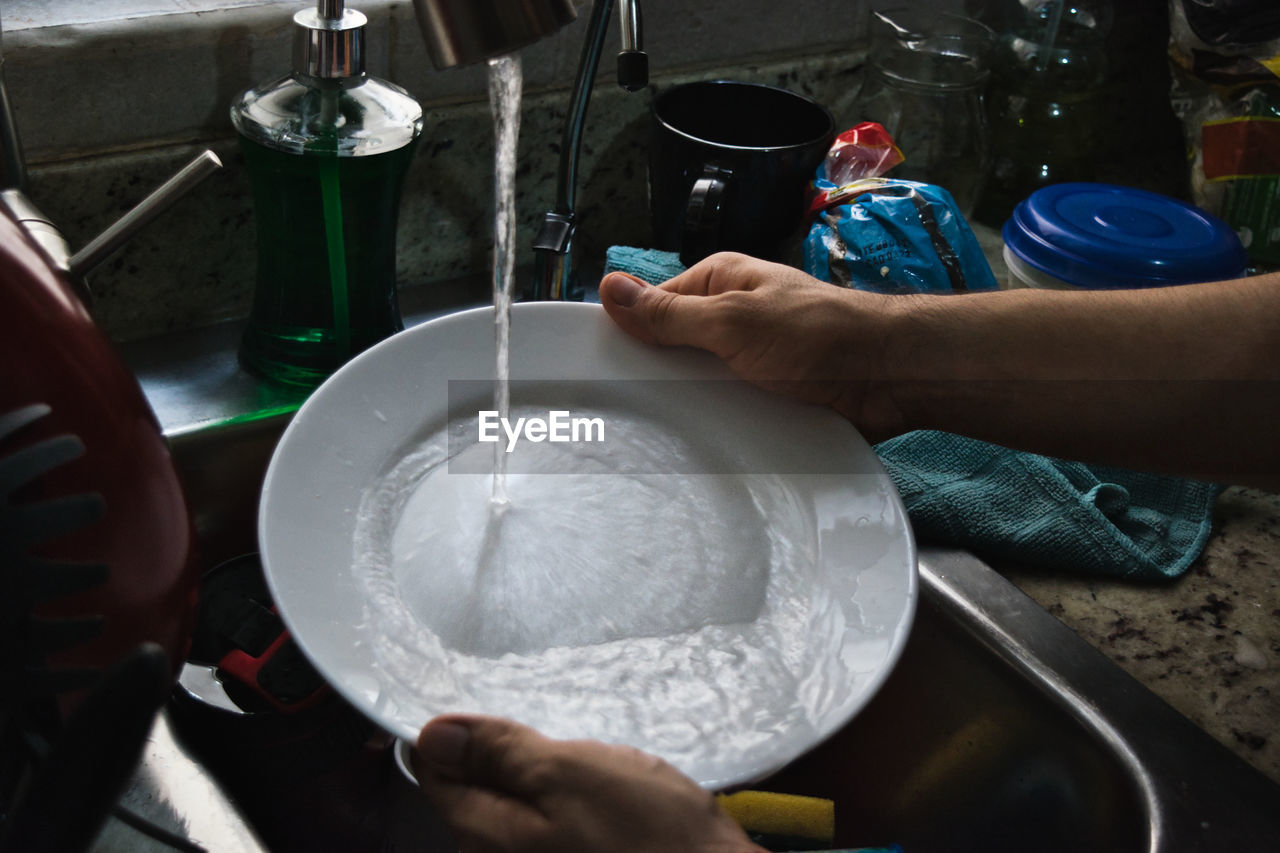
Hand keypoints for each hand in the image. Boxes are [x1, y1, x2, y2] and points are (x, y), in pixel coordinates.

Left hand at [413, 714, 762, 852]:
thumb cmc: (649, 832)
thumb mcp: (572, 774)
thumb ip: (501, 754)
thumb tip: (432, 734)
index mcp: (486, 838)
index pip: (437, 774)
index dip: (456, 733)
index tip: (490, 704)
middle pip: (473, 796)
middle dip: (503, 758)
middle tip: (555, 730)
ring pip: (512, 812)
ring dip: (538, 781)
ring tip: (586, 760)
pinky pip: (544, 831)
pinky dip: (562, 806)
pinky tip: (601, 796)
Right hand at [599, 252, 910, 440]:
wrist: (890, 377)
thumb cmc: (816, 336)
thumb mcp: (732, 321)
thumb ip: (670, 313)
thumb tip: (609, 285)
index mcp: (719, 284)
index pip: (652, 308)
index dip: (627, 338)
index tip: (597, 375)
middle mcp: (732, 319)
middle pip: (674, 352)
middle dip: (659, 380)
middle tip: (624, 419)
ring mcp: (752, 360)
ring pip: (702, 387)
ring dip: (691, 410)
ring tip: (658, 443)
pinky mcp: (771, 397)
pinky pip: (731, 412)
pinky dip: (721, 428)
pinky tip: (702, 451)